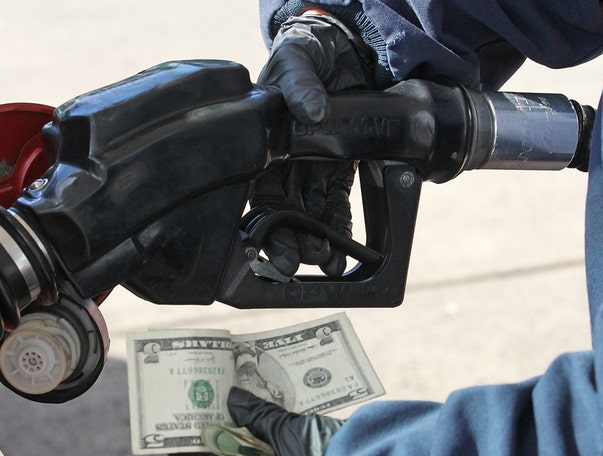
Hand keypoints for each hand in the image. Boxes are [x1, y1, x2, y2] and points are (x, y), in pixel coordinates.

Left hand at [170, 387, 343, 455]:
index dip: (192, 441)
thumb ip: (256, 415)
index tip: (174, 424)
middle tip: (208, 395)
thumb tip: (232, 399)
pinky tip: (266, 405)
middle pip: (232, 454)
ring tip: (235, 392)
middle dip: (222, 425)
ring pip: (254, 450)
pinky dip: (269, 429)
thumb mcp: (286, 433)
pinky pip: (276, 449)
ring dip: (247, 424)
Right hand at [251, 11, 372, 276]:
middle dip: (285, 238)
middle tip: (291, 264)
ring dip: (313, 239)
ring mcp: (313, 165)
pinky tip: (341, 251)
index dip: (258, 216)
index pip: (255, 186)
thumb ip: (299, 80)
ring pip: (309, 212)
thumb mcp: (297, 56)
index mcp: (263, 140)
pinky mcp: (340, 167)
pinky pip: (337, 202)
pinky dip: (339, 226)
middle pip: (281, 208)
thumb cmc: (308, 51)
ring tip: (322, 260)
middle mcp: (284, 159)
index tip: (260, 241)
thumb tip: (312, 108)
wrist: (347, 45)